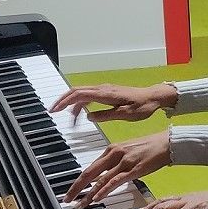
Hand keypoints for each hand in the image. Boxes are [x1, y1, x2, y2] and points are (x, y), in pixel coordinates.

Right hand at [49, 82, 176, 122]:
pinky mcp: (108, 92)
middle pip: (77, 91)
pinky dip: (81, 103)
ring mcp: (105, 90)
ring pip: (82, 93)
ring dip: (72, 103)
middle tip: (53, 111)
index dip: (65, 101)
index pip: (80, 94)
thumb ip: (106, 115)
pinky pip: (90, 95)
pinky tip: (81, 113)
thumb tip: (88, 117)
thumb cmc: (142, 106)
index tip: (55, 110)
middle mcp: (104, 89)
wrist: (154, 97)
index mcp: (106, 94)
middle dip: (63, 100)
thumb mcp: (125, 114)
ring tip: (68, 118)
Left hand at [63, 131, 170, 206]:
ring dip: (87, 194)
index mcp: (112, 149)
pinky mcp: (134, 168)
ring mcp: (124, 161)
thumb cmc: (152, 147)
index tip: (71, 192)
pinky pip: (115, 181)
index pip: (90, 167)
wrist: (169, 142)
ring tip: (79, 205)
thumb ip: (116, 163)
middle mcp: (115, 153)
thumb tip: (106, 177)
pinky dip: (104, 190)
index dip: (78, 181)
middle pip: (89, 173)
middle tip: (66, 200)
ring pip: (100, 180)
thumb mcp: (129, 151)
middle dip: (75, 188)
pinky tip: (97, 198)